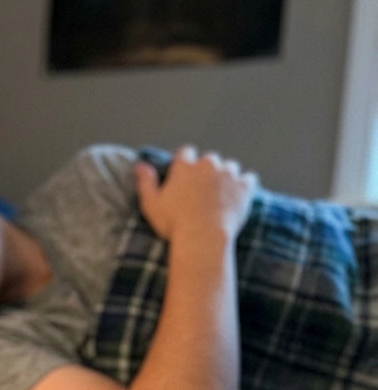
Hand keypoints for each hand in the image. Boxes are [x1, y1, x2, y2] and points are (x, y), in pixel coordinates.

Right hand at [135, 146, 257, 243]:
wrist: (203, 237)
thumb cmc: (174, 223)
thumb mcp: (151, 204)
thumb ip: (146, 182)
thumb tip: (140, 165)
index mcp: (185, 167)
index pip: (185, 152)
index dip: (185, 161)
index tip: (183, 173)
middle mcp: (208, 164)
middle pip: (209, 159)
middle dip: (206, 170)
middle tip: (202, 189)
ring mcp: (228, 174)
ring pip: (230, 167)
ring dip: (226, 176)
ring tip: (220, 194)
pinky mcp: (244, 187)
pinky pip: (248, 179)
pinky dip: (244, 185)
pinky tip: (238, 195)